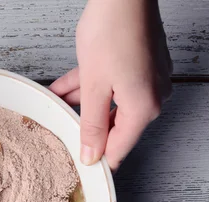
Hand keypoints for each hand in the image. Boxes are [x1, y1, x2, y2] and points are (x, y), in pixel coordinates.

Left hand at [50, 0, 171, 169]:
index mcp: (144, 108)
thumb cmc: (113, 31)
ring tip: (55, 103)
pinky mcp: (142, 66)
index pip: (118, 149)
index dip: (95, 159)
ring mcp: (149, 80)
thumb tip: (91, 156)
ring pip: (110, 103)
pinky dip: (90, 88)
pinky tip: (63, 89)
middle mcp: (153, 97)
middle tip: (60, 128)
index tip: (76, 163)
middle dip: (84, 127)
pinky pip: (113, 86)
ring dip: (82, 104)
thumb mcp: (94, 86)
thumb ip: (92, 126)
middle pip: (114, 126)